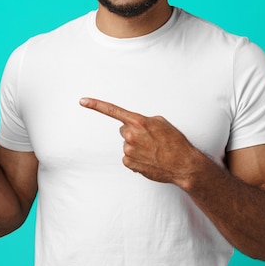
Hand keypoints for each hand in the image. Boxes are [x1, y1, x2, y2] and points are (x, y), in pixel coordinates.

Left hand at [79, 97, 201, 185]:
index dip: (96, 105)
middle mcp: (130, 135)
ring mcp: (128, 150)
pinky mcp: (129, 163)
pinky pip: (128, 157)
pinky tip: (148, 159)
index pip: (112, 110)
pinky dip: (136, 158)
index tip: (82, 101)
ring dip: (136, 147)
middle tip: (149, 139)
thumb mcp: (162, 123)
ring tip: (152, 151)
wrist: (182, 164)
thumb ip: (144, 120)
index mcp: (138, 122)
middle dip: (134, 133)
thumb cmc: (175, 142)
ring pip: (127, 144)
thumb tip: (136, 125)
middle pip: (124, 130)